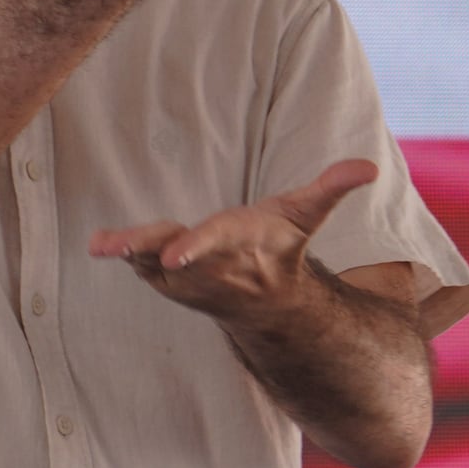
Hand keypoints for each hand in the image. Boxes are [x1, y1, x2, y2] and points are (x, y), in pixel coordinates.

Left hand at [90, 160, 378, 322]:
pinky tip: (99, 244)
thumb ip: (331, 188)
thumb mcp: (306, 216)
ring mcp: (186, 274)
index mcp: (240, 242)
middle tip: (114, 246)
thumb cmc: (280, 248)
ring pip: (148, 260)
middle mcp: (210, 263)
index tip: (171, 257)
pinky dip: (121, 252)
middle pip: (172, 250)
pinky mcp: (166, 277)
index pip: (216, 239)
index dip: (195, 246)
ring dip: (126, 251)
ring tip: (100, 244)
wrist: (265, 301)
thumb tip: (369, 166)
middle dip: (145, 248)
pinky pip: (139, 263)